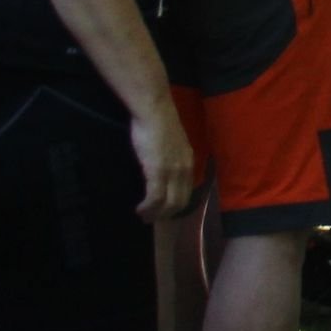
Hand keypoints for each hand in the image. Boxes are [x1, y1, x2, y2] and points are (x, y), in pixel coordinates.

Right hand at [128, 101, 198, 221]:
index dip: (176, 205)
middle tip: (152, 219)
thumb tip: (162, 167)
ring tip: (144, 217)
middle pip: (180, 201)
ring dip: (156, 213)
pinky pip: (155, 197)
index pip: (187, 191)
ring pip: (168, 203)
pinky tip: (140, 209)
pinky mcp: (158, 171)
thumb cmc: (158, 123)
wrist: (155, 112)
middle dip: (166, 214)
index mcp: (189, 162)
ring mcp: (172, 171)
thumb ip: (170, 157)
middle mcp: (185, 169)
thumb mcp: (171, 144)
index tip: (165, 211)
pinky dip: (148, 207)